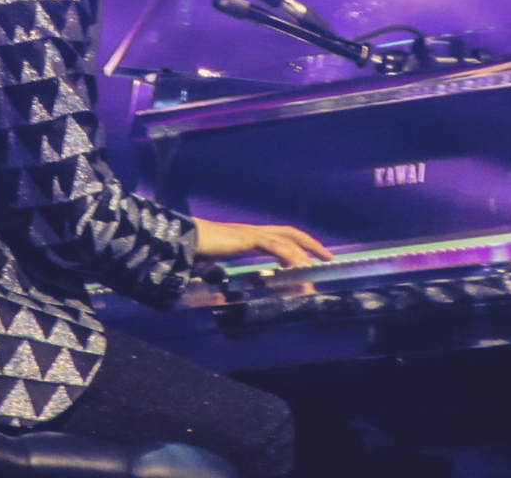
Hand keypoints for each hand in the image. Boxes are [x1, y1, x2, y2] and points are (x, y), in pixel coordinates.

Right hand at [191, 217, 332, 268]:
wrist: (183, 239)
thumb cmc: (194, 249)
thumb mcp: (210, 263)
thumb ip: (217, 270)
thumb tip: (216, 279)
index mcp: (247, 235)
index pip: (279, 236)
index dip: (296, 244)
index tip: (311, 256)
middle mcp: (252, 231)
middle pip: (289, 232)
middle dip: (310, 243)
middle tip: (327, 256)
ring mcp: (250, 233)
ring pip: (285, 239)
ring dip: (302, 252)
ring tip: (314, 265)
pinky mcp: (246, 238)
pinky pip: (273, 245)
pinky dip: (287, 254)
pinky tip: (296, 264)